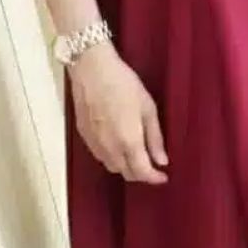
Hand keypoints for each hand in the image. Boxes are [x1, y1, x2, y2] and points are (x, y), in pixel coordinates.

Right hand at [68, 40, 168, 184]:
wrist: (91, 69)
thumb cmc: (124, 84)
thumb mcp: (147, 108)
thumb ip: (155, 138)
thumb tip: (162, 161)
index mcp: (128, 142)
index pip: (142, 172)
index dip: (154, 178)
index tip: (164, 176)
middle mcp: (109, 148)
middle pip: (126, 173)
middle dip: (141, 174)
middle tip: (153, 165)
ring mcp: (94, 143)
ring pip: (111, 167)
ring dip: (126, 167)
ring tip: (137, 155)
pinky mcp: (84, 136)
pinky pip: (100, 156)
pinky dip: (112, 157)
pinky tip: (119, 145)